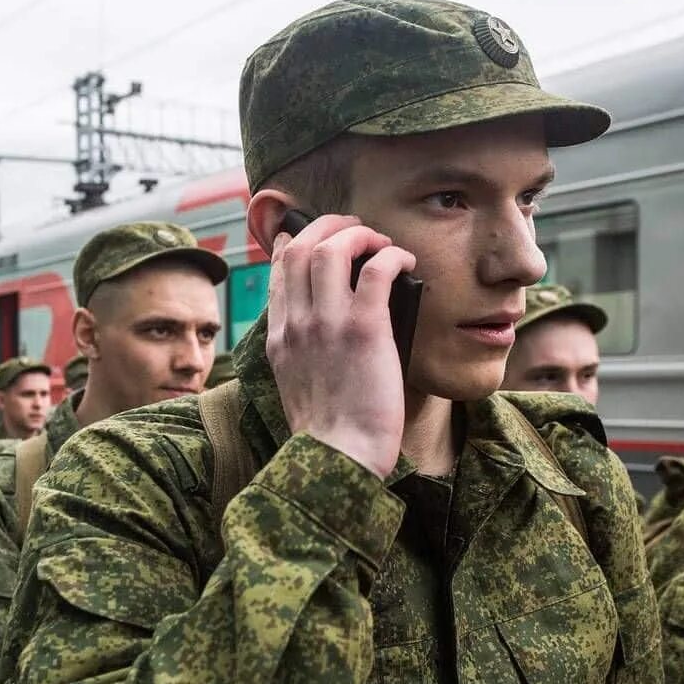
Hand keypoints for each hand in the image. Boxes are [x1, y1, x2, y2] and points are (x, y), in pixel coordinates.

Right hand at [267, 214, 415, 477]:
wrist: (336, 457)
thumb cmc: (329, 432)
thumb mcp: (297, 385)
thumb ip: (303, 351)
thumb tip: (325, 328)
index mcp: (279, 337)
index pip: (280, 269)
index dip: (298, 241)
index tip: (314, 236)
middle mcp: (297, 323)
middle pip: (302, 246)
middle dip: (329, 226)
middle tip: (356, 230)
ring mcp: (327, 324)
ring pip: (333, 248)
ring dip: (360, 235)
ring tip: (380, 242)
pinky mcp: (364, 329)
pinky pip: (377, 270)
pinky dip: (392, 255)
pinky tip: (405, 262)